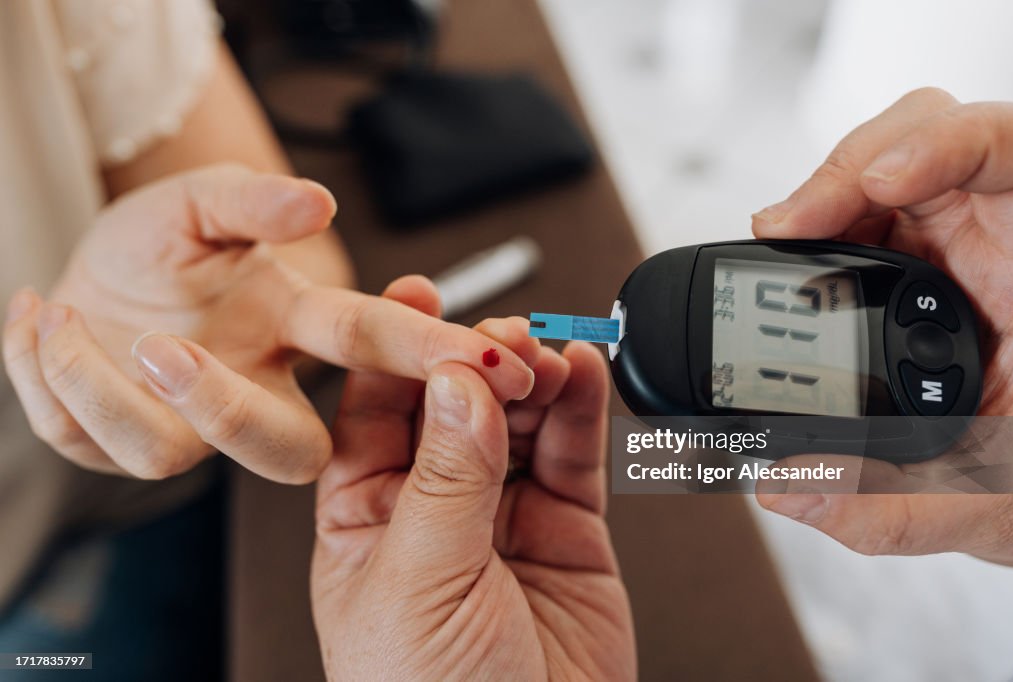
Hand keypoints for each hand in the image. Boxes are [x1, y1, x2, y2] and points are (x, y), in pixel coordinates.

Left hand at [2, 164, 533, 481]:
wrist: (84, 278)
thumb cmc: (157, 247)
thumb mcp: (197, 201)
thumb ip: (252, 201)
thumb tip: (318, 204)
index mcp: (291, 329)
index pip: (370, 346)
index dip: (431, 355)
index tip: (493, 357)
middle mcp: (255, 390)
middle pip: (285, 449)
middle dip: (227, 410)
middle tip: (159, 347)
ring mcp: (191, 430)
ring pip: (170, 454)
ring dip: (103, 384)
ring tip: (65, 316)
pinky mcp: (122, 446)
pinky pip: (87, 440)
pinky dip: (48, 374)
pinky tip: (39, 317)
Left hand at [311, 283, 635, 680]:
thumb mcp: (420, 584)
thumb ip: (448, 479)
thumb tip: (459, 387)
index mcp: (366, 518)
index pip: (373, 412)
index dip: (396, 354)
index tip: (418, 298)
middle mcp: (434, 508)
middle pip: (451, 404)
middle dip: (474, 362)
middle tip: (502, 339)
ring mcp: (503, 514)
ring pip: (518, 418)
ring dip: (533, 377)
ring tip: (547, 353)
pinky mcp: (567, 528)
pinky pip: (574, 453)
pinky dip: (583, 409)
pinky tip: (583, 372)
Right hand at [751, 88, 1012, 562]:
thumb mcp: (1003, 505)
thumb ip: (903, 506)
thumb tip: (790, 485)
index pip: (1010, 148)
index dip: (942, 142)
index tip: (877, 183)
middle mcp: (1009, 239)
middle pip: (926, 138)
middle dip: (843, 174)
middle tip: (786, 231)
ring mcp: (967, 250)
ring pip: (885, 172)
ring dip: (821, 200)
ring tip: (777, 245)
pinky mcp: (929, 269)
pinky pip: (868, 224)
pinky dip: (820, 237)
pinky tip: (794, 269)